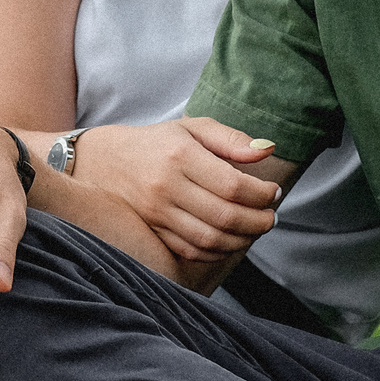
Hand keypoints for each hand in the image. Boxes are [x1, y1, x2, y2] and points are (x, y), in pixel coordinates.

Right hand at [74, 118, 281, 264]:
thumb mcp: (192, 129)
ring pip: (210, 238)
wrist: (105, 162)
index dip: (261, 194)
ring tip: (256, 229)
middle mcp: (167, 186)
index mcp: (181, 155)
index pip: (233, 185)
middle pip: (225, 216)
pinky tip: (231, 240)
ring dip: (242, 240)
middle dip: (258, 221)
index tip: (274, 191)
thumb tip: (268, 149)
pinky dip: (218, 251)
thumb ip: (231, 139)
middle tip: (272, 216)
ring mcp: (157, 212)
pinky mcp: (153, 231)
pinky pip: (192, 250)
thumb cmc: (157, 143)